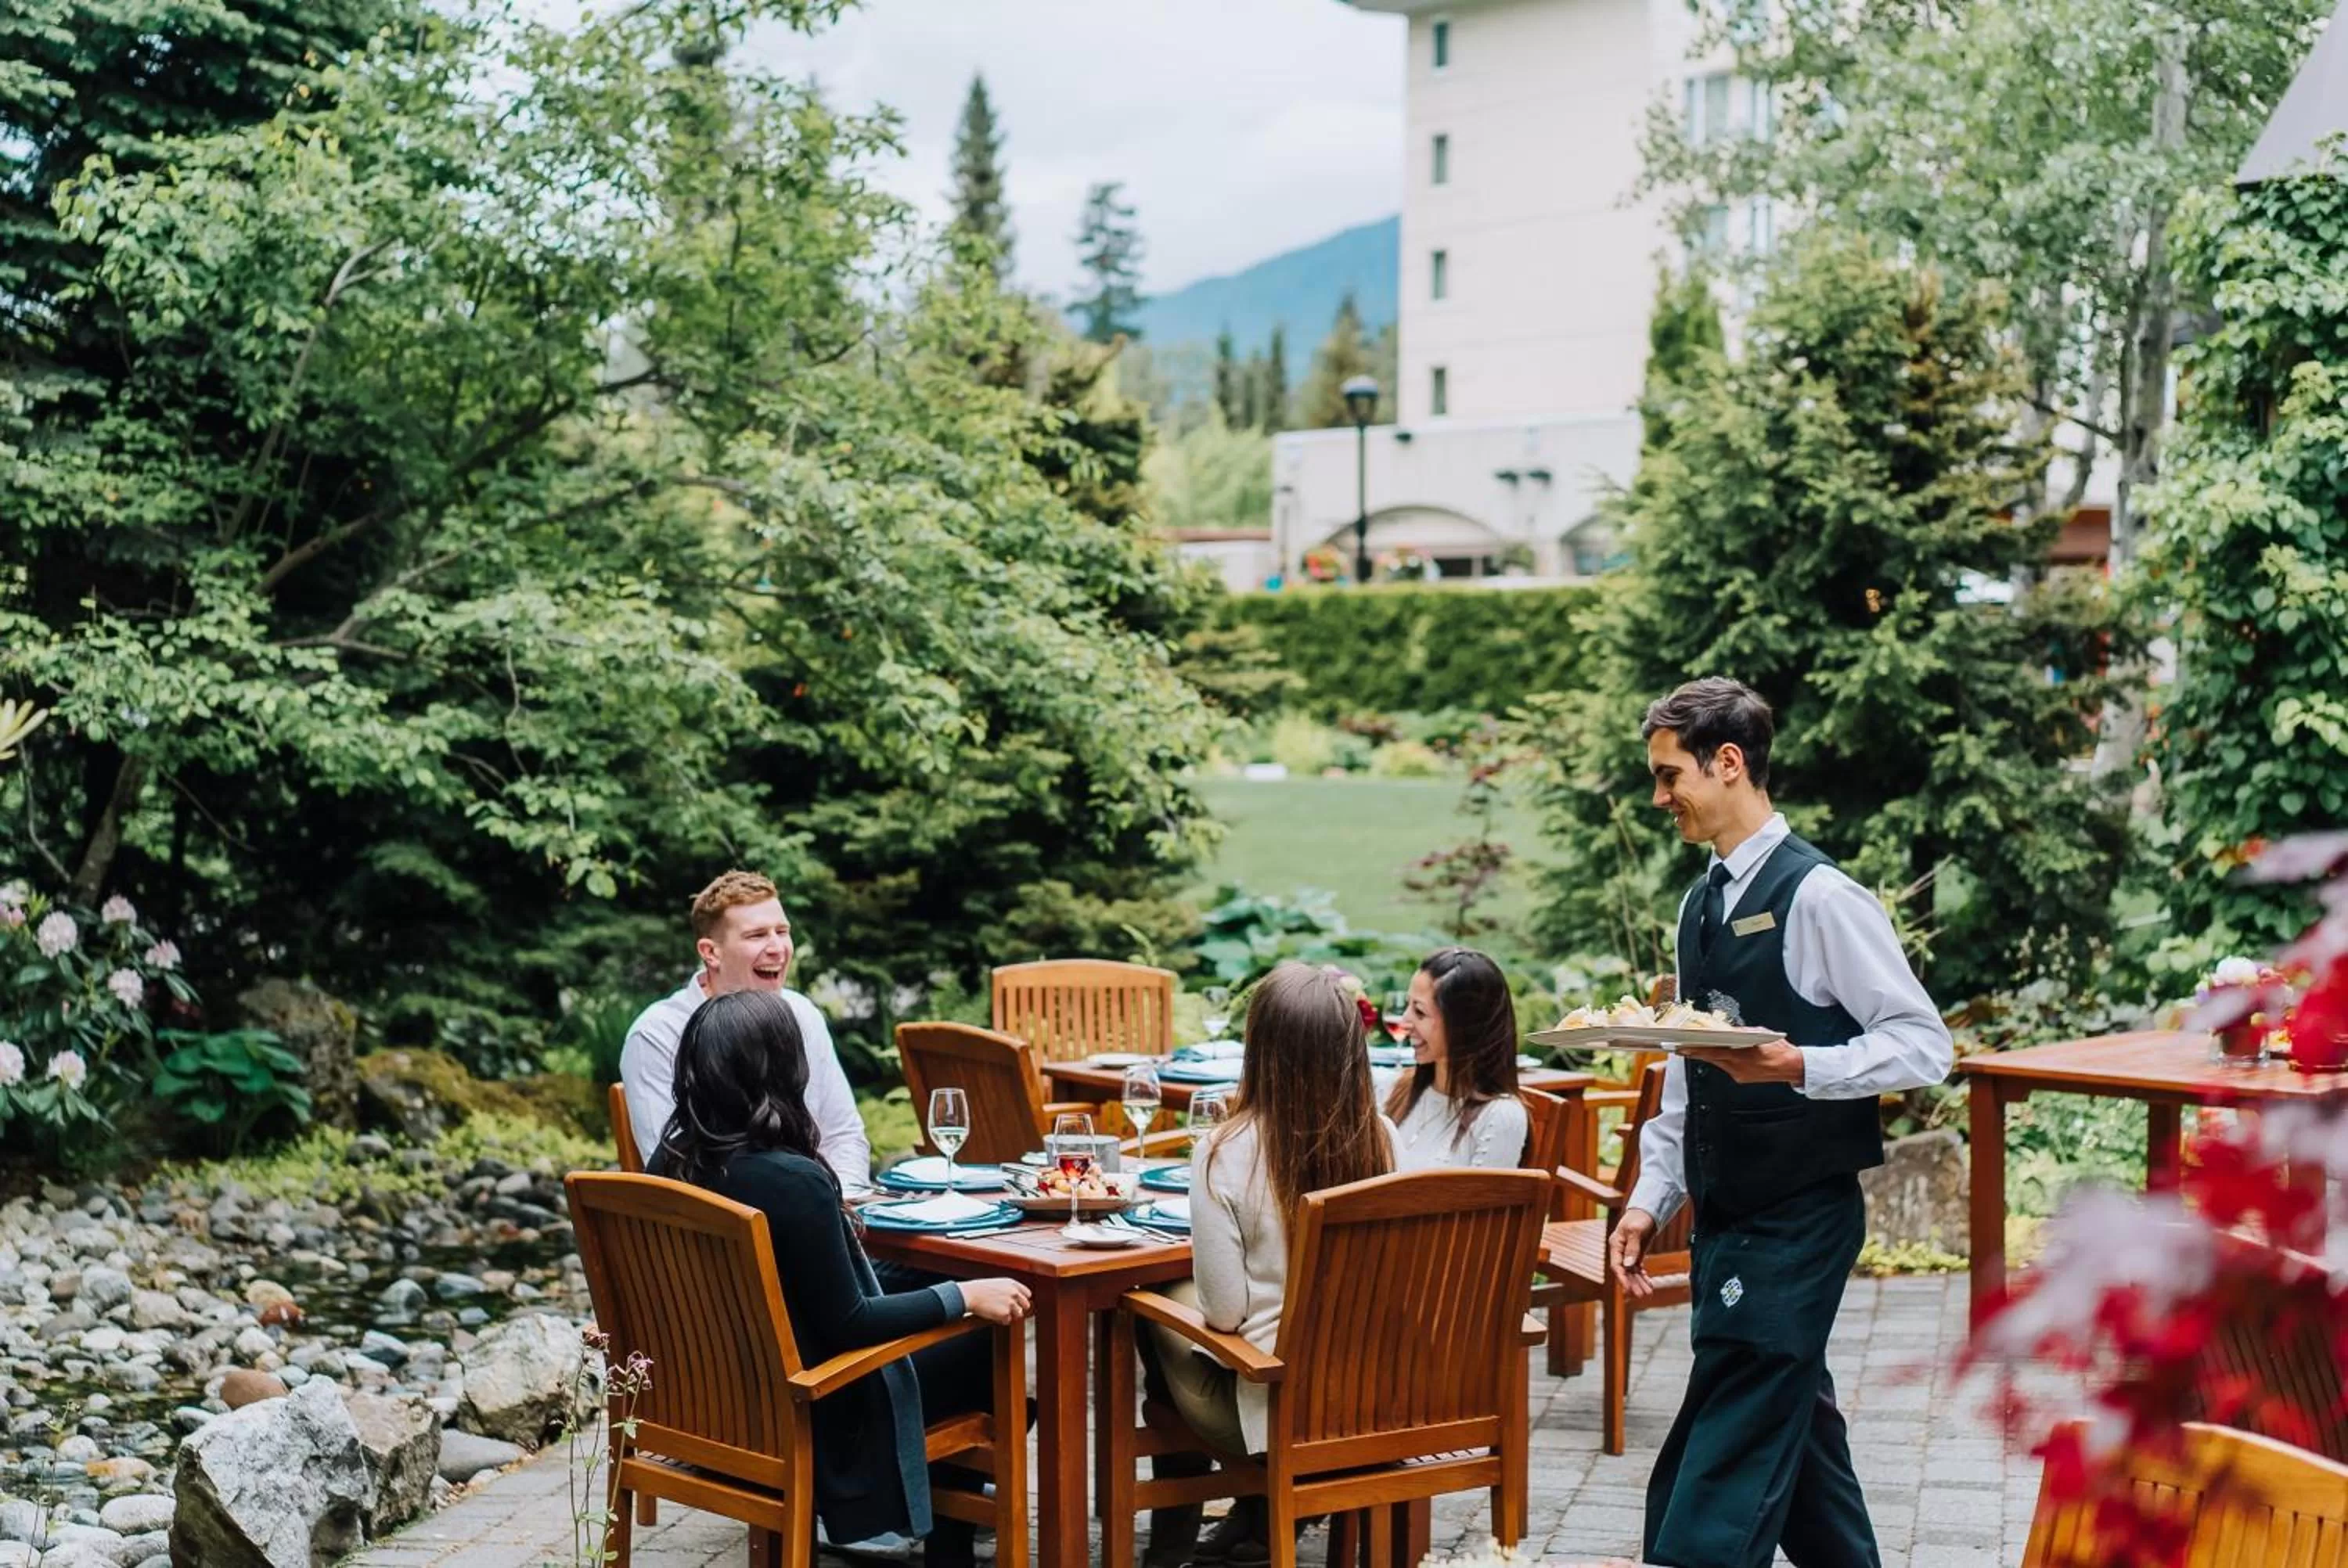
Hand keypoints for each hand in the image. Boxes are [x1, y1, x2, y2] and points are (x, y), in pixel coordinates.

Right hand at [960, 1277, 1031, 1324]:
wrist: (970, 1295)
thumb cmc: (979, 1289)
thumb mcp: (997, 1284)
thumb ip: (1009, 1289)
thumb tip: (1016, 1299)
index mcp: (1012, 1283)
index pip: (1027, 1294)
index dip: (1022, 1300)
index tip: (1019, 1304)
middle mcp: (1014, 1292)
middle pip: (1026, 1305)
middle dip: (1019, 1309)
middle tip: (1009, 1311)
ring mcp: (1011, 1303)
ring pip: (1018, 1314)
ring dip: (1010, 1315)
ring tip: (998, 1311)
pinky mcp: (1005, 1313)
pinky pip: (1007, 1321)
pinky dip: (1001, 1320)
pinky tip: (993, 1314)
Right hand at [1610, 1209, 1656, 1298]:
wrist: (1647, 1211)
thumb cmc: (1639, 1218)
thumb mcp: (1636, 1231)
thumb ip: (1632, 1248)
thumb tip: (1628, 1266)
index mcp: (1615, 1244)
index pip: (1616, 1265)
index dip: (1622, 1278)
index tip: (1628, 1290)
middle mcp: (1620, 1251)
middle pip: (1625, 1272)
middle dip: (1633, 1284)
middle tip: (1642, 1295)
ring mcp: (1628, 1253)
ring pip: (1632, 1272)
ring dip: (1639, 1283)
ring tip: (1649, 1293)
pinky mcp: (1635, 1254)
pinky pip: (1638, 1269)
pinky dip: (1643, 1277)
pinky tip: (1650, 1284)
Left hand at [1679, 1039, 1802, 1083]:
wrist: (1792, 1066)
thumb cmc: (1778, 1048)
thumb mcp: (1759, 1032)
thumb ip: (1741, 1031)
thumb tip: (1726, 1029)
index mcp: (1742, 1055)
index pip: (1713, 1052)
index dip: (1696, 1050)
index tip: (1683, 1047)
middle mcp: (1738, 1067)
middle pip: (1711, 1059)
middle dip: (1694, 1052)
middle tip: (1678, 1047)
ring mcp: (1739, 1075)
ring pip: (1717, 1063)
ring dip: (1705, 1056)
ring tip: (1690, 1048)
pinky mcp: (1741, 1078)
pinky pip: (1725, 1067)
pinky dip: (1719, 1060)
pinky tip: (1712, 1054)